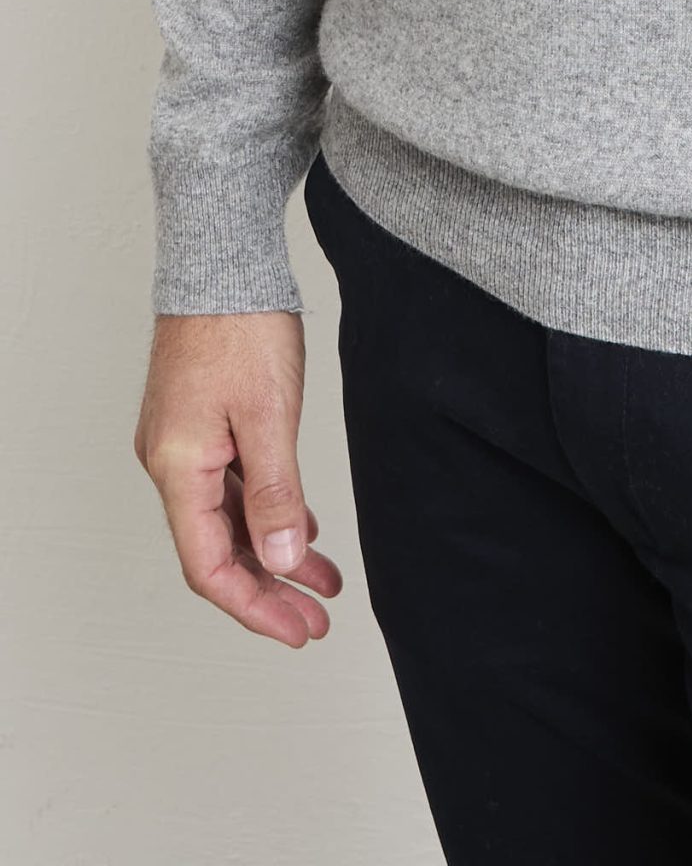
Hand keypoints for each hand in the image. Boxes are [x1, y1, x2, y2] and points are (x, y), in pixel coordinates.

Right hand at [133, 310, 342, 647]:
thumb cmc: (241, 326)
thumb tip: (282, 558)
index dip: (256, 606)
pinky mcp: (199, 422)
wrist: (223, 260)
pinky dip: (265, 511)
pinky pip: (230, 486)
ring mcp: (183, 442)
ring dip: (273, 551)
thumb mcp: (269, 414)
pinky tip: (302, 524)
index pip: (210, 566)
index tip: (300, 629)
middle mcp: (170, 462)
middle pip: (216, 550)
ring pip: (227, 519)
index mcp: (178, 468)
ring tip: (324, 579)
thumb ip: (275, 491)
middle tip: (317, 619)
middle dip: (270, 589)